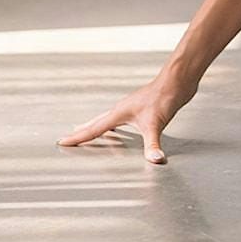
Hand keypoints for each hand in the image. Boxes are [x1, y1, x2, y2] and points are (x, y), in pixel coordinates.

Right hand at [56, 69, 198, 163]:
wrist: (178, 81)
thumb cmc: (164, 97)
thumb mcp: (156, 124)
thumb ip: (153, 144)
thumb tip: (154, 160)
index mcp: (119, 113)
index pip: (94, 129)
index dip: (78, 137)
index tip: (62, 141)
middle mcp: (122, 109)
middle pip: (96, 122)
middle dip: (82, 131)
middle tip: (68, 137)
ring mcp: (131, 107)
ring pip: (107, 119)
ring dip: (96, 126)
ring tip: (86, 129)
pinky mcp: (141, 107)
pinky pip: (120, 119)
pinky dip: (114, 125)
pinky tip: (119, 127)